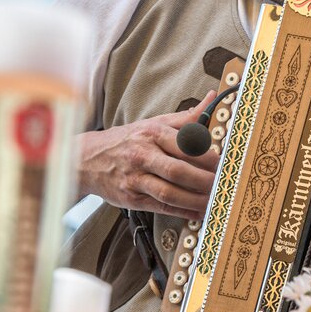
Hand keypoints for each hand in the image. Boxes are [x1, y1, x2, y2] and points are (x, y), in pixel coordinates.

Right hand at [76, 90, 219, 220]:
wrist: (86, 158)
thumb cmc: (127, 140)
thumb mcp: (153, 123)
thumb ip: (185, 118)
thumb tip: (211, 98)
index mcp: (152, 134)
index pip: (184, 146)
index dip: (207, 157)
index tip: (224, 163)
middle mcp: (143, 156)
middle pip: (179, 171)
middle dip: (205, 180)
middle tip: (223, 185)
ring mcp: (136, 179)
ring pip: (170, 193)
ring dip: (197, 200)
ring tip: (215, 201)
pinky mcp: (131, 198)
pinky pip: (162, 208)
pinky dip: (183, 212)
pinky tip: (199, 213)